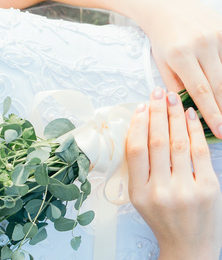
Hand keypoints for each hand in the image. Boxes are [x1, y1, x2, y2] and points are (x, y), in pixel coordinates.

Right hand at [125, 87, 221, 259]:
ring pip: (178, 143)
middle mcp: (159, 191)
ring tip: (173, 99)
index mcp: (139, 194)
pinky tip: (190, 117)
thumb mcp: (143, 201)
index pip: (136, 151)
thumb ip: (143, 172)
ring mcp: (184, 190)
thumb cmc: (165, 223)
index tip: (140, 107)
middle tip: (158, 93)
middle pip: (157, 142)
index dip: (138, 126)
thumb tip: (144, 134)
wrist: (188, 250)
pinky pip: (199, 152)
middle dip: (158, 113)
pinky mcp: (206, 188)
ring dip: (176, 117)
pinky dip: (195, 131)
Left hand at [134, 0, 221, 135]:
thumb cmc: (162, 39)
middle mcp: (202, 44)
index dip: (212, 113)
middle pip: (218, 83)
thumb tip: (188, 110)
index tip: (219, 130)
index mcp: (181, 56)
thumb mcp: (162, 64)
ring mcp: (217, 34)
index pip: (201, 91)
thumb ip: (176, 86)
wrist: (167, 7)